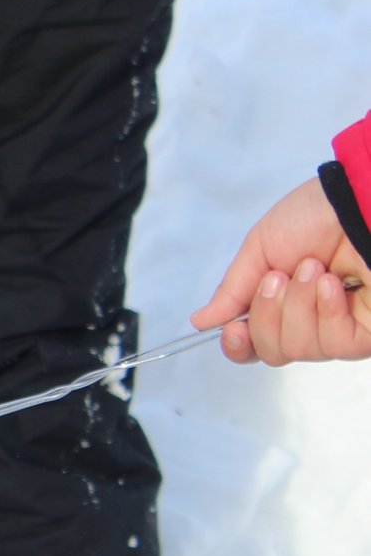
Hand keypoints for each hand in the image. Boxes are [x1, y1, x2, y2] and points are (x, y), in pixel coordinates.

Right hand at [192, 177, 370, 362]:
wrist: (357, 201)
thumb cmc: (315, 216)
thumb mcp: (260, 248)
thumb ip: (232, 290)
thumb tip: (201, 321)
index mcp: (283, 305)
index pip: (256, 346)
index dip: (239, 346)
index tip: (233, 329)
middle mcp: (311, 321)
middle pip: (273, 353)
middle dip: (269, 315)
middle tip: (279, 277)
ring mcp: (341, 328)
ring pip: (300, 349)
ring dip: (299, 305)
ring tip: (314, 268)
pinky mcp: (368, 332)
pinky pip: (335, 345)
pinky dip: (326, 311)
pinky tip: (333, 284)